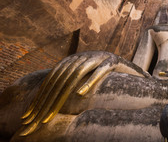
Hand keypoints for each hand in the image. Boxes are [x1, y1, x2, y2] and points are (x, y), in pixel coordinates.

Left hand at [19, 51, 147, 135]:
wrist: (127, 66)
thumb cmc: (102, 74)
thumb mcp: (83, 76)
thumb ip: (67, 81)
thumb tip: (45, 96)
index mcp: (73, 59)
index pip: (54, 77)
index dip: (43, 95)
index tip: (34, 114)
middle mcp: (83, 56)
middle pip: (63, 77)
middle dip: (51, 98)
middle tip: (42, 117)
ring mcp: (98, 57)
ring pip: (77, 73)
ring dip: (65, 91)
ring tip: (57, 108)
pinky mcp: (111, 61)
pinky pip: (99, 72)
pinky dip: (89, 82)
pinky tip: (81, 93)